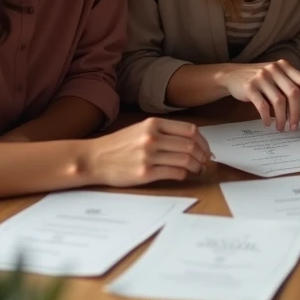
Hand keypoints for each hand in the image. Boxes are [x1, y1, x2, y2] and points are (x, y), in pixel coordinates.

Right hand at [86, 117, 210, 185]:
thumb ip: (164, 132)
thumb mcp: (140, 129)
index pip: (190, 130)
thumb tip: (192, 141)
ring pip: (186, 160)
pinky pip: (175, 173)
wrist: (93, 159)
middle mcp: (152, 138)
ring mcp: (148, 156)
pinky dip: (184, 174)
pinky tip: (183, 175)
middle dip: (203, 155)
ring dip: (196, 166)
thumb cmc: (118, 145)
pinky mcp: (145, 173)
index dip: (203, 141)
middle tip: (205, 162)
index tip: (206, 149)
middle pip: (191, 145)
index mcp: (153, 124)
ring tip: (197, 170)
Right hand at [219, 59, 299, 130]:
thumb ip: (288, 84)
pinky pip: (263, 106)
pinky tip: (267, 123)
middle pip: (293, 93)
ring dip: (282, 118)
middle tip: (294, 126)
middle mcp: (274, 69)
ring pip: (279, 101)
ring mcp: (261, 77)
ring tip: (281, 128)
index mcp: (284, 66)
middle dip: (296, 113)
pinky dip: (267, 117)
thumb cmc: (258, 79)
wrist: (231, 75)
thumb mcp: (275, 75)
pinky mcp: (249, 87)